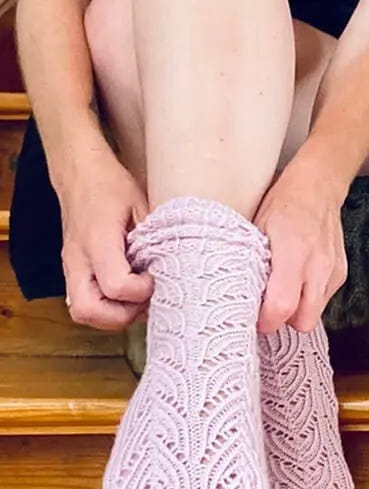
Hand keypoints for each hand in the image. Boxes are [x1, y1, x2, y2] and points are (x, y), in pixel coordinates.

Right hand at [58, 151, 151, 329]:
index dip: (142, 291)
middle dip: (121, 316)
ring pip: (82, 313)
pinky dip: (106, 308)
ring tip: (138, 299)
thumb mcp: (143, 205)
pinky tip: (127, 294)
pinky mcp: (73, 270)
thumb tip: (176, 268)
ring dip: (113, 316)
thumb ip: (156, 239)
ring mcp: (72, 267)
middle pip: (87, 312)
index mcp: (97, 241)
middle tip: (145, 300)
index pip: (116, 286)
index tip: (156, 277)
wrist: (78, 172)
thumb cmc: (111, 186)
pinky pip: (83, 303)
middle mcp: (78, 259)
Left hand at [255, 158, 347, 333]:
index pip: (282, 307)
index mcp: (292, 254)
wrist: (318, 187)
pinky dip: (309, 297)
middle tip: (268, 310)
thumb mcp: (256, 229)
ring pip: (315, 314)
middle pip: (304, 321)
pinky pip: (323, 300)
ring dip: (298, 310)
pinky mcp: (341, 273)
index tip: (255, 319)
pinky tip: (299, 280)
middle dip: (285, 322)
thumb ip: (252, 264)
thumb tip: (241, 295)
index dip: (266, 321)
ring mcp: (333, 271)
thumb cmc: (283, 204)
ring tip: (283, 292)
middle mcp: (318, 266)